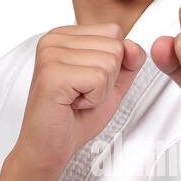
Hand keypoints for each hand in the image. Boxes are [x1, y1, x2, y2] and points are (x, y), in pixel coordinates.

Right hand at [12, 23, 146, 180]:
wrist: (47, 148)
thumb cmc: (74, 118)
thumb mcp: (112, 85)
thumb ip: (128, 62)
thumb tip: (133, 45)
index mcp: (64, 36)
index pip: (114, 32)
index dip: (113, 64)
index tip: (86, 82)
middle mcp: (53, 40)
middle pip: (115, 46)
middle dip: (108, 79)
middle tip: (80, 94)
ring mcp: (50, 55)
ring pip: (110, 62)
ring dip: (100, 91)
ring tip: (76, 99)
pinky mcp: (52, 74)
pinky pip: (100, 79)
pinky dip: (94, 99)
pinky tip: (72, 104)